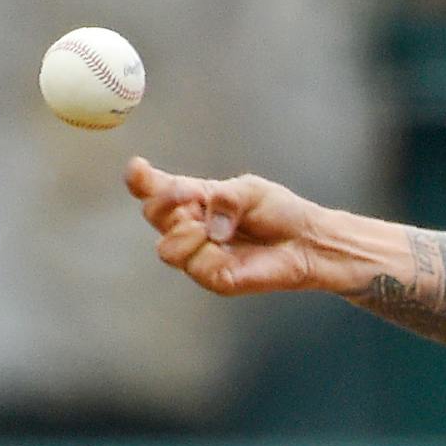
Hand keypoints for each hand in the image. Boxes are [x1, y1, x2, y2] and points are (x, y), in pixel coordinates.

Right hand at [126, 157, 346, 295]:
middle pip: (152, 214)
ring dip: (185, 233)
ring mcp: (199, 253)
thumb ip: (223, 198)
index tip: (139, 168)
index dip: (140, 179)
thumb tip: (205, 224)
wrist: (307, 240)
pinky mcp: (213, 277)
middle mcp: (190, 225)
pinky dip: (209, 254)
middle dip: (164, 202)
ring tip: (212, 228)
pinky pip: (195, 267)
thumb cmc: (280, 212)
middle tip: (190, 195)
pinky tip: (226, 246)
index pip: (154, 188)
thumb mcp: (249, 190)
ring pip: (166, 249)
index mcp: (193, 198)